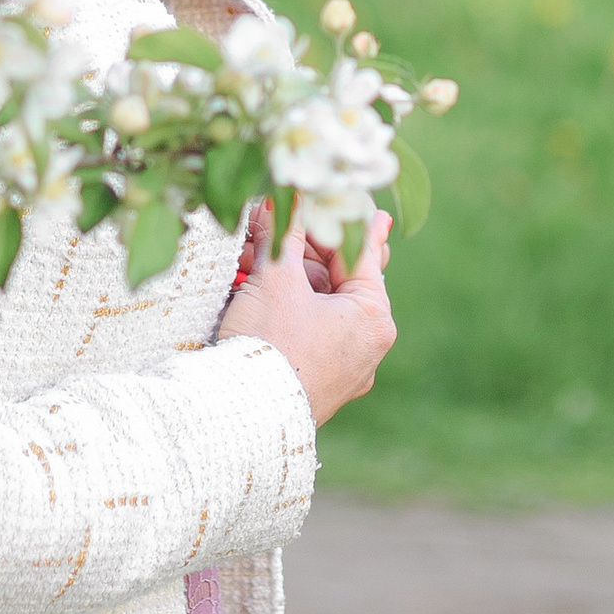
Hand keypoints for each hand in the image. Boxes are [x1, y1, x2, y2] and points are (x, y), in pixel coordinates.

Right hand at [215, 205, 394, 425]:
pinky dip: (280, 308)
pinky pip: (302, 333)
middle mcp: (366, 346)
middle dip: (297, 249)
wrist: (240, 419)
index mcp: (373, 318)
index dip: (340, 217)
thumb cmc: (269, 344)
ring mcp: (341, 370)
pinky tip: (250, 289)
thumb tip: (288, 193)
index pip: (359, 252)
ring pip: (314, 306)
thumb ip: (284, 230)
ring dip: (283, 277)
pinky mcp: (313, 384)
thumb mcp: (277, 276)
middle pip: (334, 279)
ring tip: (246, 256)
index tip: (353, 198)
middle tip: (270, 221)